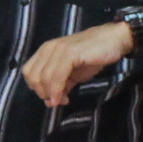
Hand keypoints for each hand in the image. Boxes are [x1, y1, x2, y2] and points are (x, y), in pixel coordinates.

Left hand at [19, 21, 134, 108]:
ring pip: (43, 78)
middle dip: (42, 93)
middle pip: (33, 76)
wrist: (113, 40)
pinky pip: (57, 76)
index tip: (51, 97)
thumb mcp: (73, 73)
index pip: (28, 72)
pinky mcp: (70, 53)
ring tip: (63, 101)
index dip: (36, 88)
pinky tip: (65, 99)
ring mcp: (58, 49)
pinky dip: (58, 91)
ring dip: (51, 94)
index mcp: (46, 50)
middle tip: (56, 101)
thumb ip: (60, 84)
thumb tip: (52, 101)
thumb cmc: (93, 55)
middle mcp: (48, 48)